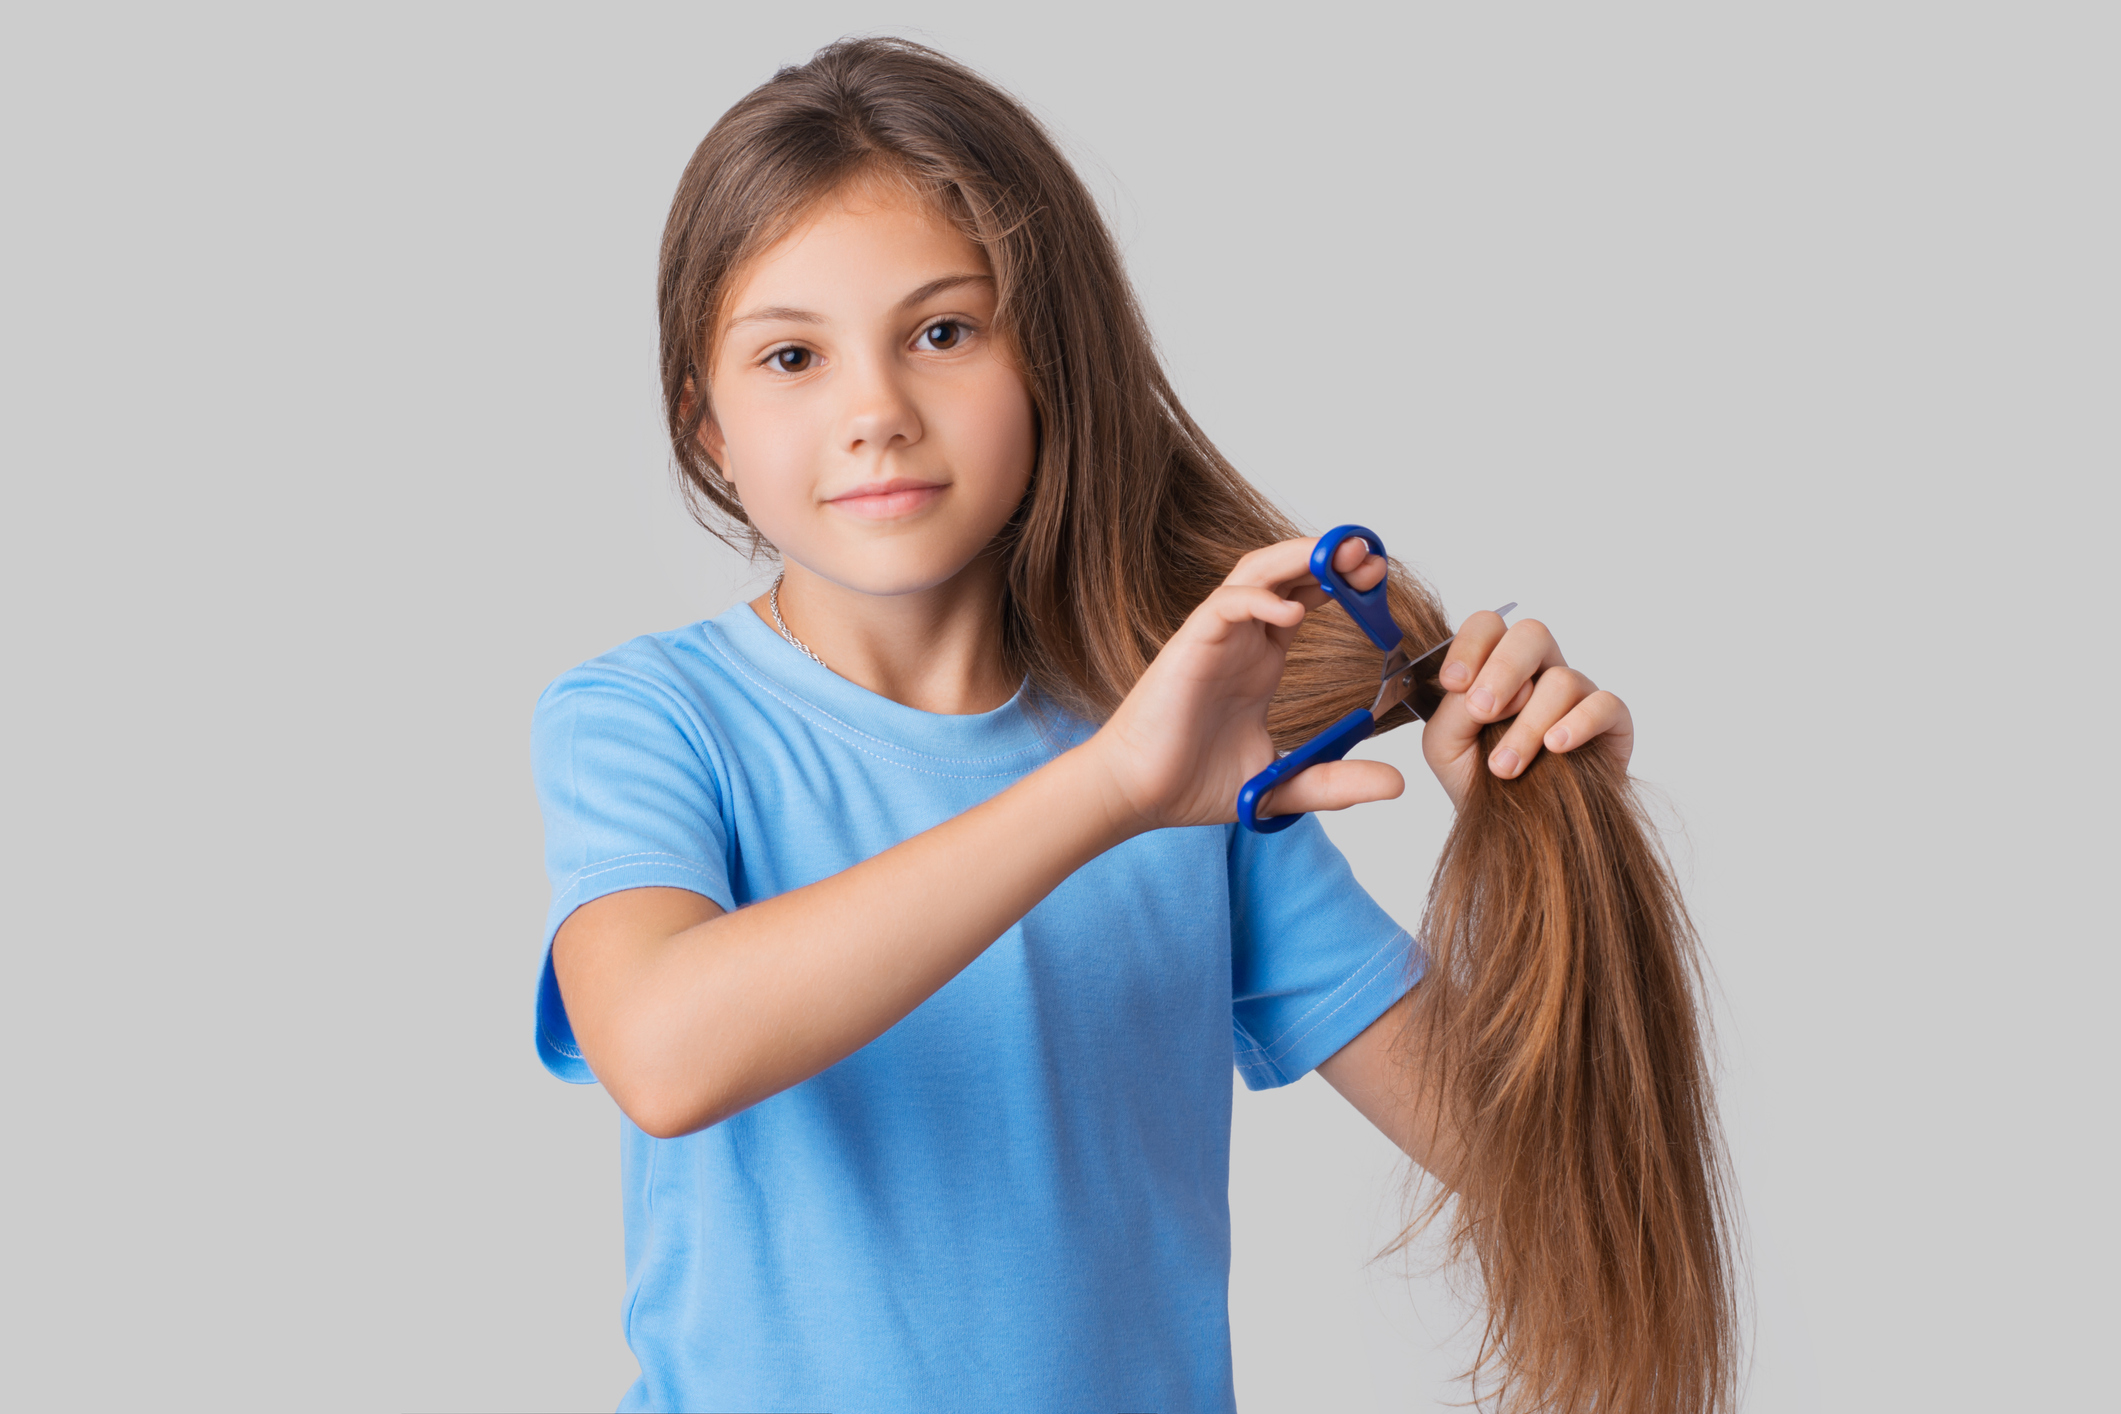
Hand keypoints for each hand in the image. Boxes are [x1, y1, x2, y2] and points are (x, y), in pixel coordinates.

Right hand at [1086, 537, 1405, 831]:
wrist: (1139, 795)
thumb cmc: (1192, 782)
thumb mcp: (1284, 784)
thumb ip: (1336, 782)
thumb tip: (1397, 783)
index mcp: (1261, 660)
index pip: (1306, 599)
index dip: (1343, 584)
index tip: (1380, 581)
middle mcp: (1240, 640)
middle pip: (1286, 573)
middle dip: (1329, 556)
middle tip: (1370, 554)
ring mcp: (1215, 638)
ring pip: (1256, 572)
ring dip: (1298, 559)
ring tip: (1341, 559)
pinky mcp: (1189, 646)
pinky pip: (1225, 604)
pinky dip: (1258, 599)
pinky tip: (1292, 613)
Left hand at [1422, 612, 1633, 812]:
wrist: (1515, 829)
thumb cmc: (1478, 780)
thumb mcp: (1445, 746)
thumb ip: (1450, 711)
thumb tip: (1474, 689)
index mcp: (1494, 667)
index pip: (1488, 627)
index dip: (1470, 646)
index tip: (1454, 683)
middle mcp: (1538, 672)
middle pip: (1531, 634)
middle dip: (1503, 669)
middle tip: (1481, 710)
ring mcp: (1577, 693)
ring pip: (1561, 679)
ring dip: (1527, 724)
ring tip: (1505, 766)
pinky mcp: (1611, 720)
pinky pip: (1604, 703)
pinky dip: (1578, 723)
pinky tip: (1555, 746)